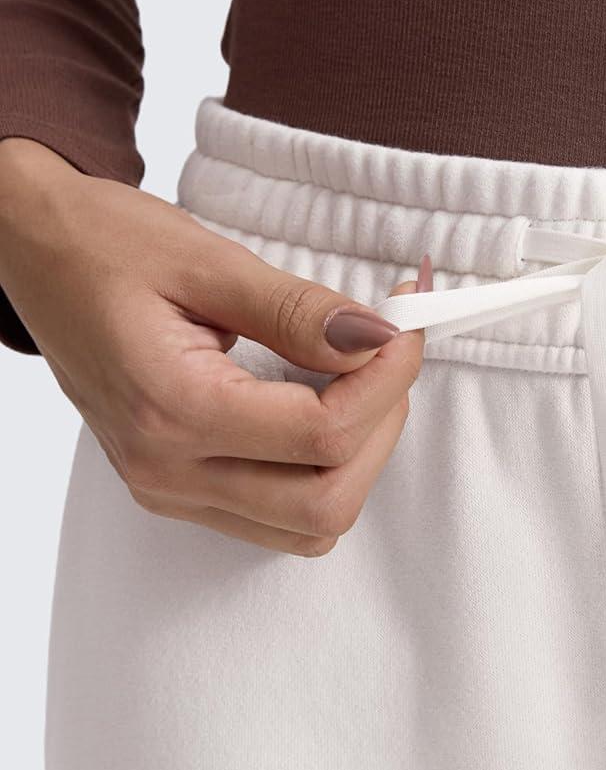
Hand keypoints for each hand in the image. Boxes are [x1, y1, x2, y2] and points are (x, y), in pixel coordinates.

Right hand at [0, 136, 428, 554]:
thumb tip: (377, 341)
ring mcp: (168, 490)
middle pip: (327, 502)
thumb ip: (298, 310)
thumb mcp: (208, 260)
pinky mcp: (174, 489)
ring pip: (309, 526)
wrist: (33, 252)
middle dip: (382, 427)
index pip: (323, 435)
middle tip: (388, 354)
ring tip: (359, 381)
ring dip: (358, 459)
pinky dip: (320, 473)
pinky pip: (276, 519)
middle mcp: (166, 470)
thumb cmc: (104, 243)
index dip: (388, 382)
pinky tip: (321, 408)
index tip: (404, 327)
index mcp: (170, 409)